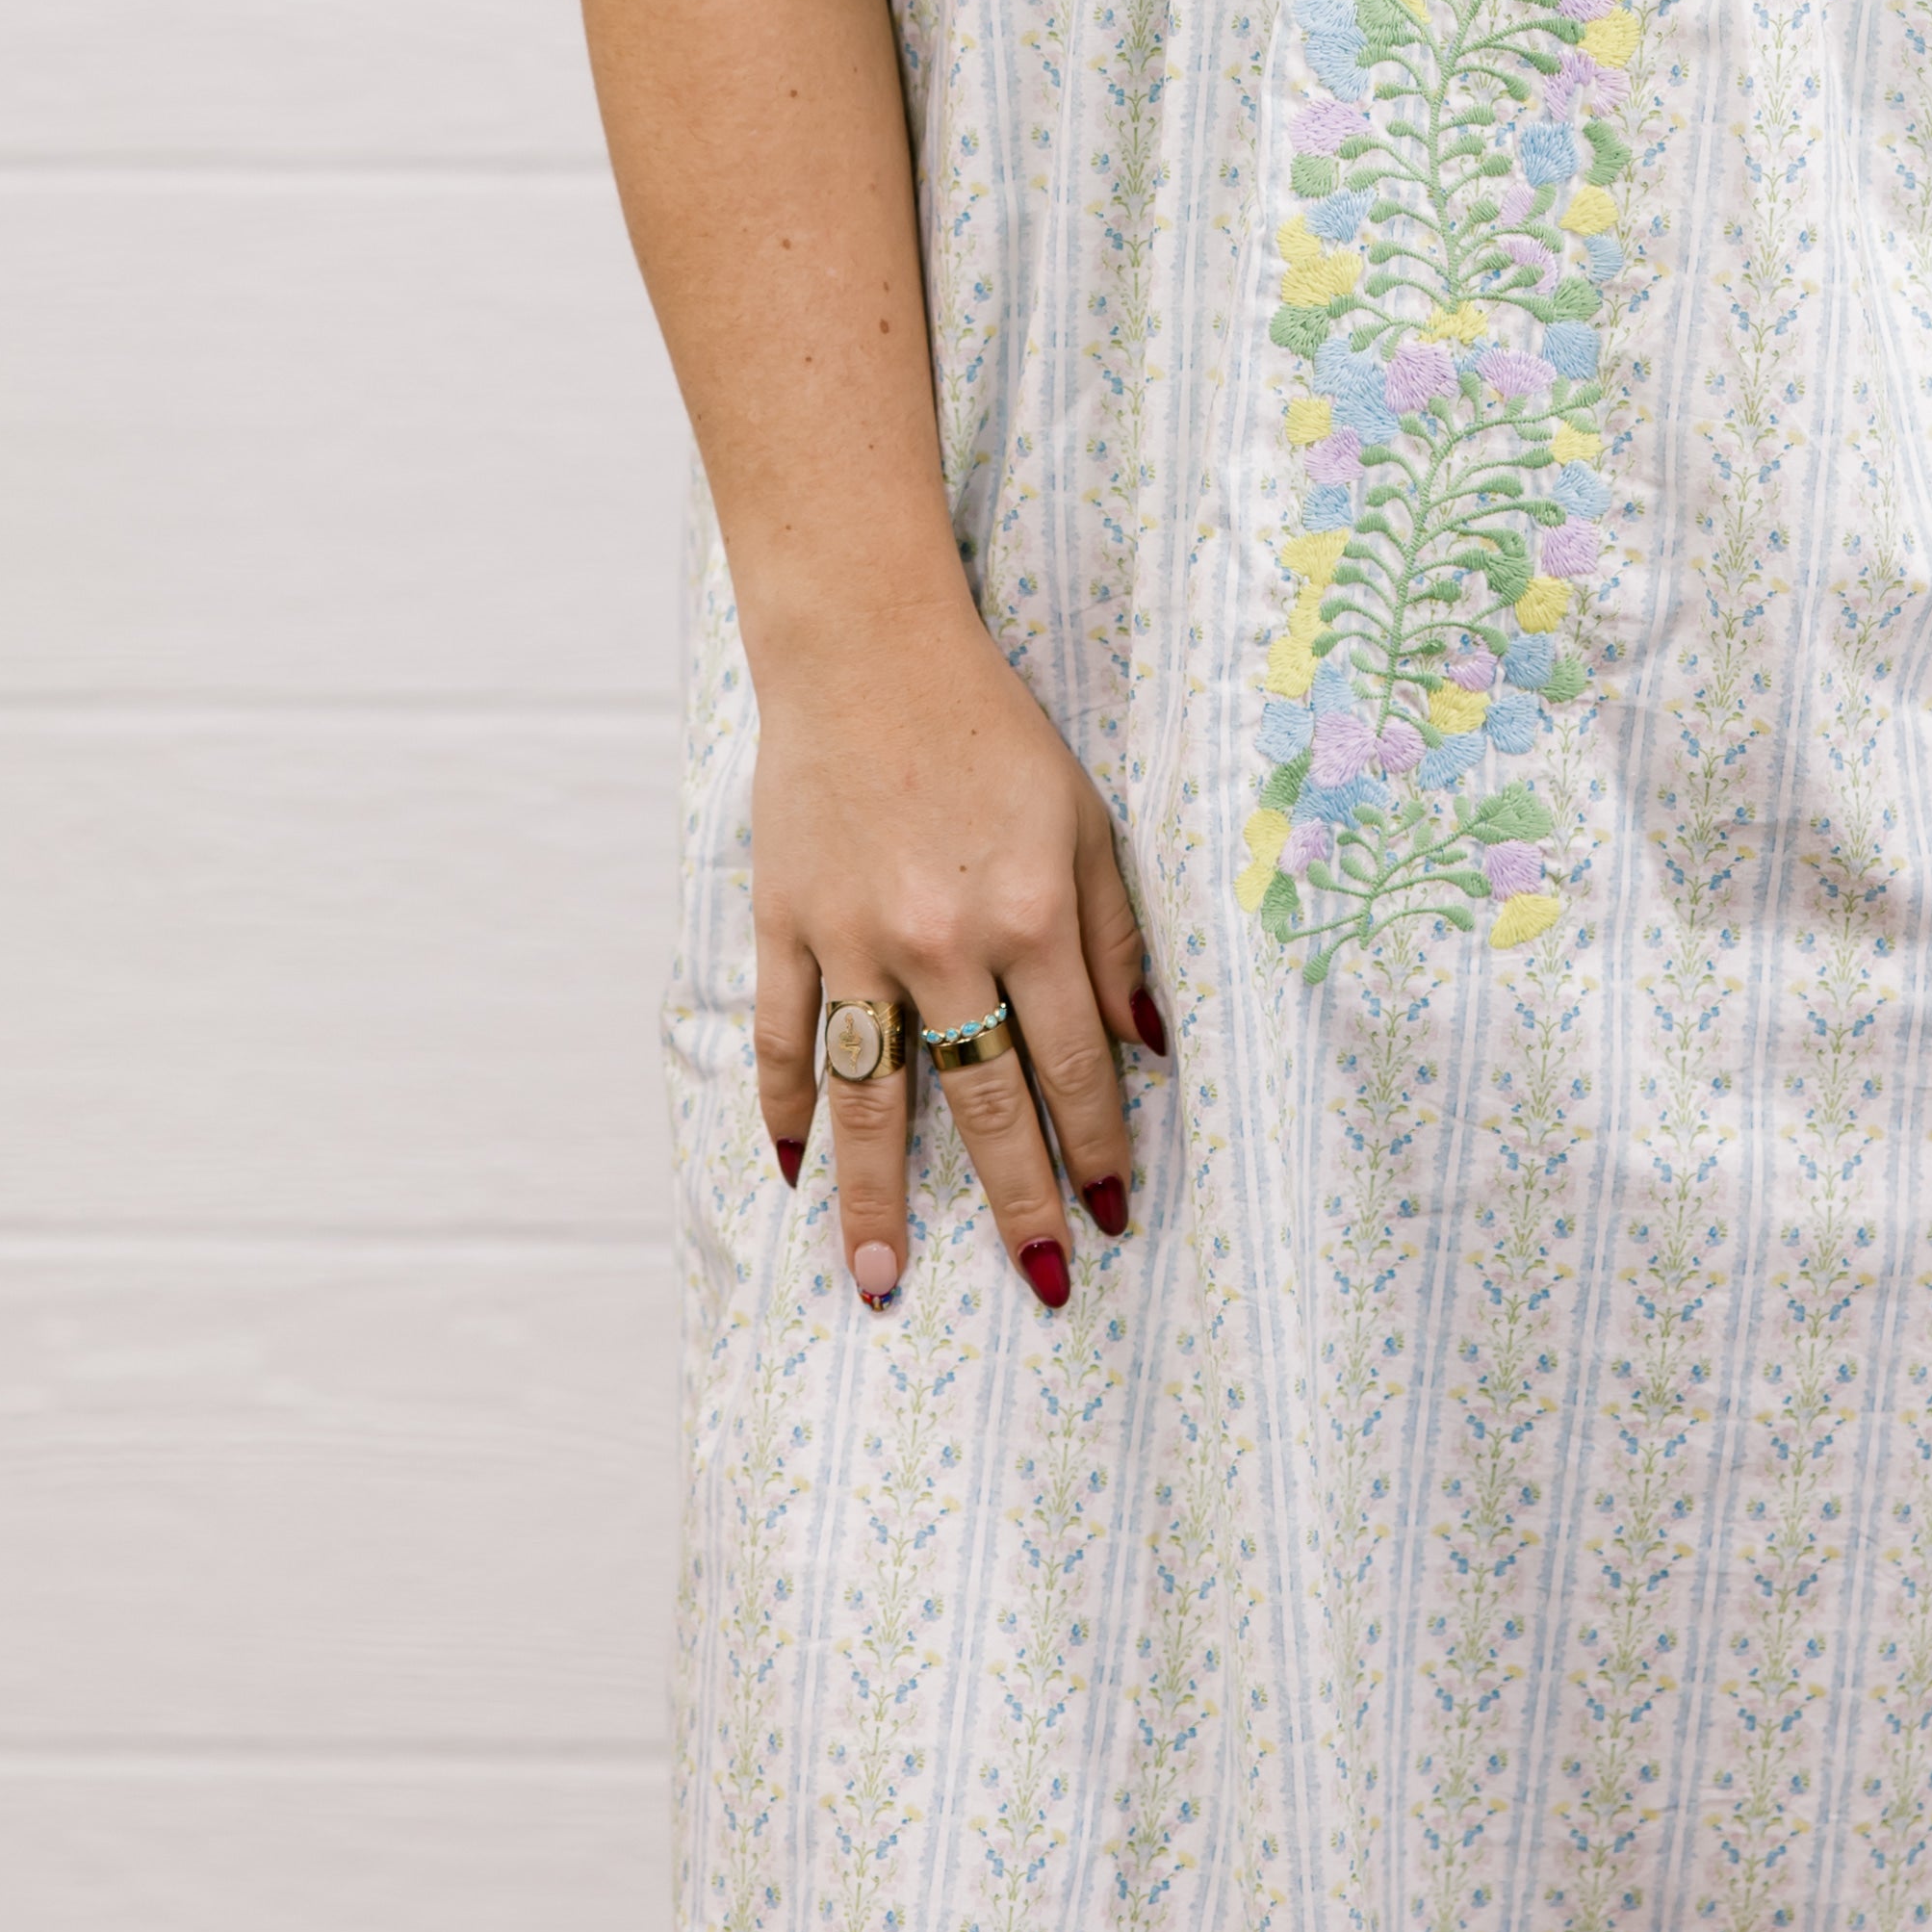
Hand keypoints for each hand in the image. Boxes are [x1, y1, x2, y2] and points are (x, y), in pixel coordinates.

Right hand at [749, 593, 1158, 1316]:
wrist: (868, 648)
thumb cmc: (992, 732)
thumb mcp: (1083, 819)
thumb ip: (1114, 934)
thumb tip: (1148, 1043)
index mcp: (1029, 914)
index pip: (1073, 1064)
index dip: (1100, 1145)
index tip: (1115, 1214)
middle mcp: (943, 943)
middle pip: (984, 1103)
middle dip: (1018, 1203)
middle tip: (1040, 1283)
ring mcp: (855, 939)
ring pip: (872, 1097)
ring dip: (879, 1198)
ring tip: (882, 1281)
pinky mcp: (787, 923)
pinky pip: (783, 1038)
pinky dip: (785, 1107)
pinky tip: (796, 1170)